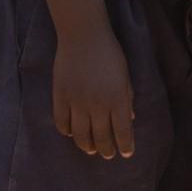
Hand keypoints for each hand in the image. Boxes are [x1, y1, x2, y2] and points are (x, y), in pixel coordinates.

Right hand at [50, 26, 137, 158]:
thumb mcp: (125, 75)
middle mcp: (98, 105)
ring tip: (90, 149)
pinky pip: (62, 122)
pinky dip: (67, 131)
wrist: (83, 36)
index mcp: (118, 99)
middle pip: (102, 137)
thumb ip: (127, 97)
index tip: (126, 153)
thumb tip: (130, 118)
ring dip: (86, 146)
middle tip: (108, 155)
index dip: (125, 146)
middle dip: (106, 150)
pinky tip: (71, 133)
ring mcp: (77, 102)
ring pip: (81, 135)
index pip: (123, 132)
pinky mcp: (60, 97)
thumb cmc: (109, 53)